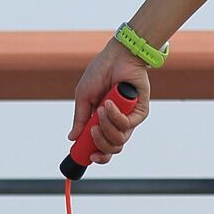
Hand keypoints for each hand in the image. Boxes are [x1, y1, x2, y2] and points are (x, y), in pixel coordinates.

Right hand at [67, 42, 150, 165]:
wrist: (117, 56)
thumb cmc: (100, 73)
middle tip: (92, 130)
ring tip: (101, 107)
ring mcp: (130, 119)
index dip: (96, 156)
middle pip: (112, 149)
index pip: (102, 147)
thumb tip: (72, 138)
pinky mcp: (140, 113)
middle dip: (99, 143)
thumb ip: (80, 119)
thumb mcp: (83, 97)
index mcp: (104, 122)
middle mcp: (118, 123)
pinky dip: (115, 116)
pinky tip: (110, 102)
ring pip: (119, 141)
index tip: (87, 156)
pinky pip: (127, 125)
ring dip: (106, 126)